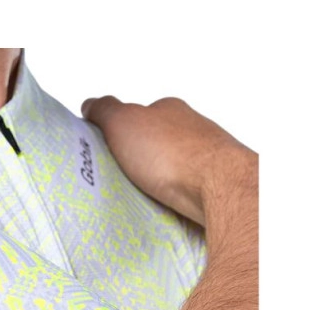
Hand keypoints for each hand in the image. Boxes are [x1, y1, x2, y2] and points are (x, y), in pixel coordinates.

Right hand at [81, 96, 254, 225]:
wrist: (218, 186)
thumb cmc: (171, 153)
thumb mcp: (123, 122)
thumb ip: (105, 110)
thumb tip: (90, 104)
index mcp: (170, 109)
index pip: (140, 115)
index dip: (121, 132)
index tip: (108, 151)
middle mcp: (192, 128)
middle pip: (158, 142)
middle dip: (141, 157)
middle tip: (121, 176)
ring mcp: (207, 155)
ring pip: (175, 166)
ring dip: (159, 178)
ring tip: (141, 194)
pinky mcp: (216, 183)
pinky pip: (188, 188)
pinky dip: (175, 195)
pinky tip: (165, 205)